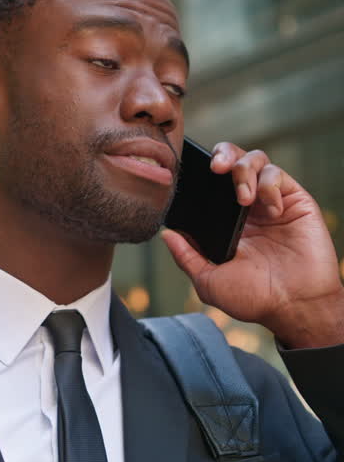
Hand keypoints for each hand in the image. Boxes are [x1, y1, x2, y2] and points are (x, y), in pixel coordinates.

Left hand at [161, 142, 343, 348]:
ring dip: (244, 170)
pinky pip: (277, 174)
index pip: (210, 184)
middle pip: (232, 160)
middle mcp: (247, 207)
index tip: (188, 172)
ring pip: (254, 160)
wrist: (295, 306)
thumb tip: (166, 234)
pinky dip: (269, 186)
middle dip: (221, 154)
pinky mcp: (294, 200)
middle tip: (214, 168)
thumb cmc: (255, 298)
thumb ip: (187, 257)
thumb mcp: (209, 281)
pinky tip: (271, 210)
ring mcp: (270, 201)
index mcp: (225, 222)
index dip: (199, 172)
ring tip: (243, 198)